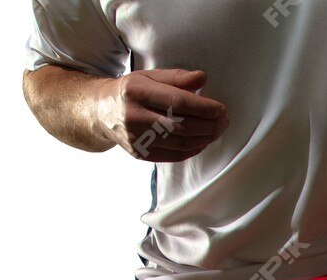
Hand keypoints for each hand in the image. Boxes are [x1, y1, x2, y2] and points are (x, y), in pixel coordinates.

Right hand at [99, 69, 229, 161]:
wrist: (102, 112)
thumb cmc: (132, 91)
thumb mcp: (149, 76)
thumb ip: (176, 77)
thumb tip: (202, 78)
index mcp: (136, 92)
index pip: (177, 102)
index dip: (203, 108)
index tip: (221, 109)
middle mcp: (134, 117)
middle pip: (181, 126)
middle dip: (208, 125)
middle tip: (224, 121)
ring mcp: (136, 139)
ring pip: (180, 143)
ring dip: (205, 139)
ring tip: (218, 130)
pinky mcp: (140, 154)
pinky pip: (174, 155)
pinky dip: (193, 149)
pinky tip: (204, 141)